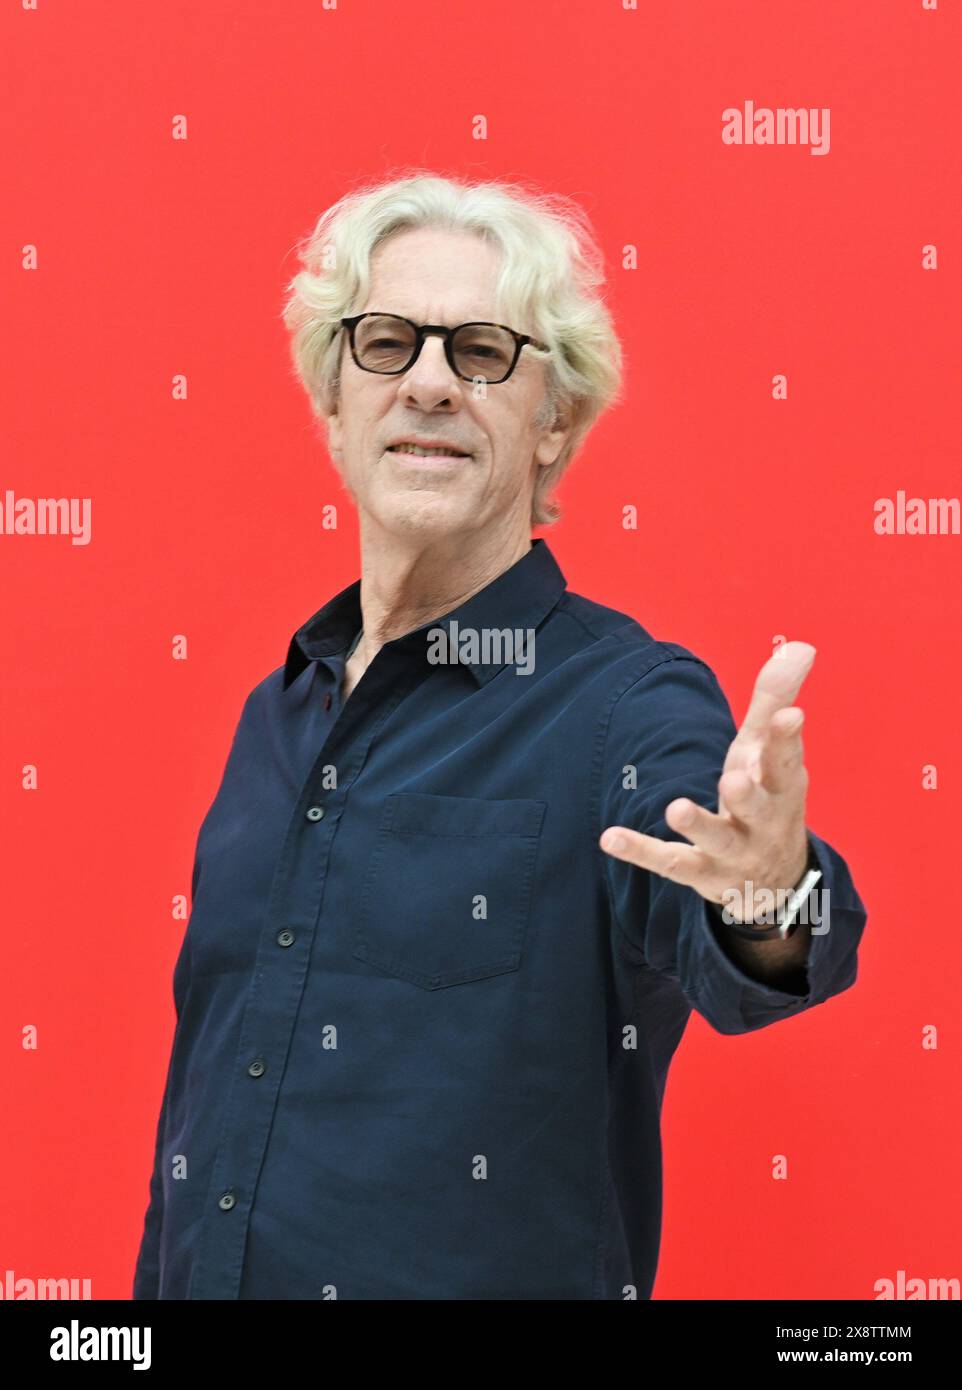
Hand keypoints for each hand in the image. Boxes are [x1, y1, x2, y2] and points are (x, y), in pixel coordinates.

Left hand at [599, 642, 814, 921]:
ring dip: (698, 825)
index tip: (791, 715)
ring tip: (676, 808)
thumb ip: (774, 699)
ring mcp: (732, 851)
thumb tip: (799, 645)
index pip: (786, 762)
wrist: (774, 883)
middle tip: (732, 780)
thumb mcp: (769, 752)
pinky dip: (640, 851)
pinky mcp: (699, 871)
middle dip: (746, 795)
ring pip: (715, 840)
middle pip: (756, 807)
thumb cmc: (768, 798)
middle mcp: (762, 822)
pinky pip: (669, 863)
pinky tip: (609, 837)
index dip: (788, 740)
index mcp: (782, 787)